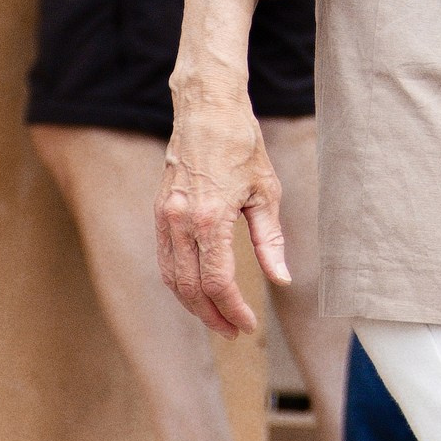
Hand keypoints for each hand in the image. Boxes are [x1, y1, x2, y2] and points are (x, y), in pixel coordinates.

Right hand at [157, 75, 289, 334]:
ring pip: (171, 277)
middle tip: (234, 331)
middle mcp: (180, 220)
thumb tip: (281, 278)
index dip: (233, 309)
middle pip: (189, 288)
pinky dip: (179, 281)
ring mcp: (165, 216)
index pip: (217, 282)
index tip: (248, 326)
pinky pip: (165, 258)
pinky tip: (198, 290)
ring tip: (217, 317)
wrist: (206, 109)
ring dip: (193, 304)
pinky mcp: (159, 210)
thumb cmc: (242, 145)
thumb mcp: (266, 192)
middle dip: (212, 315)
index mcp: (210, 218)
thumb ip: (270, 240)